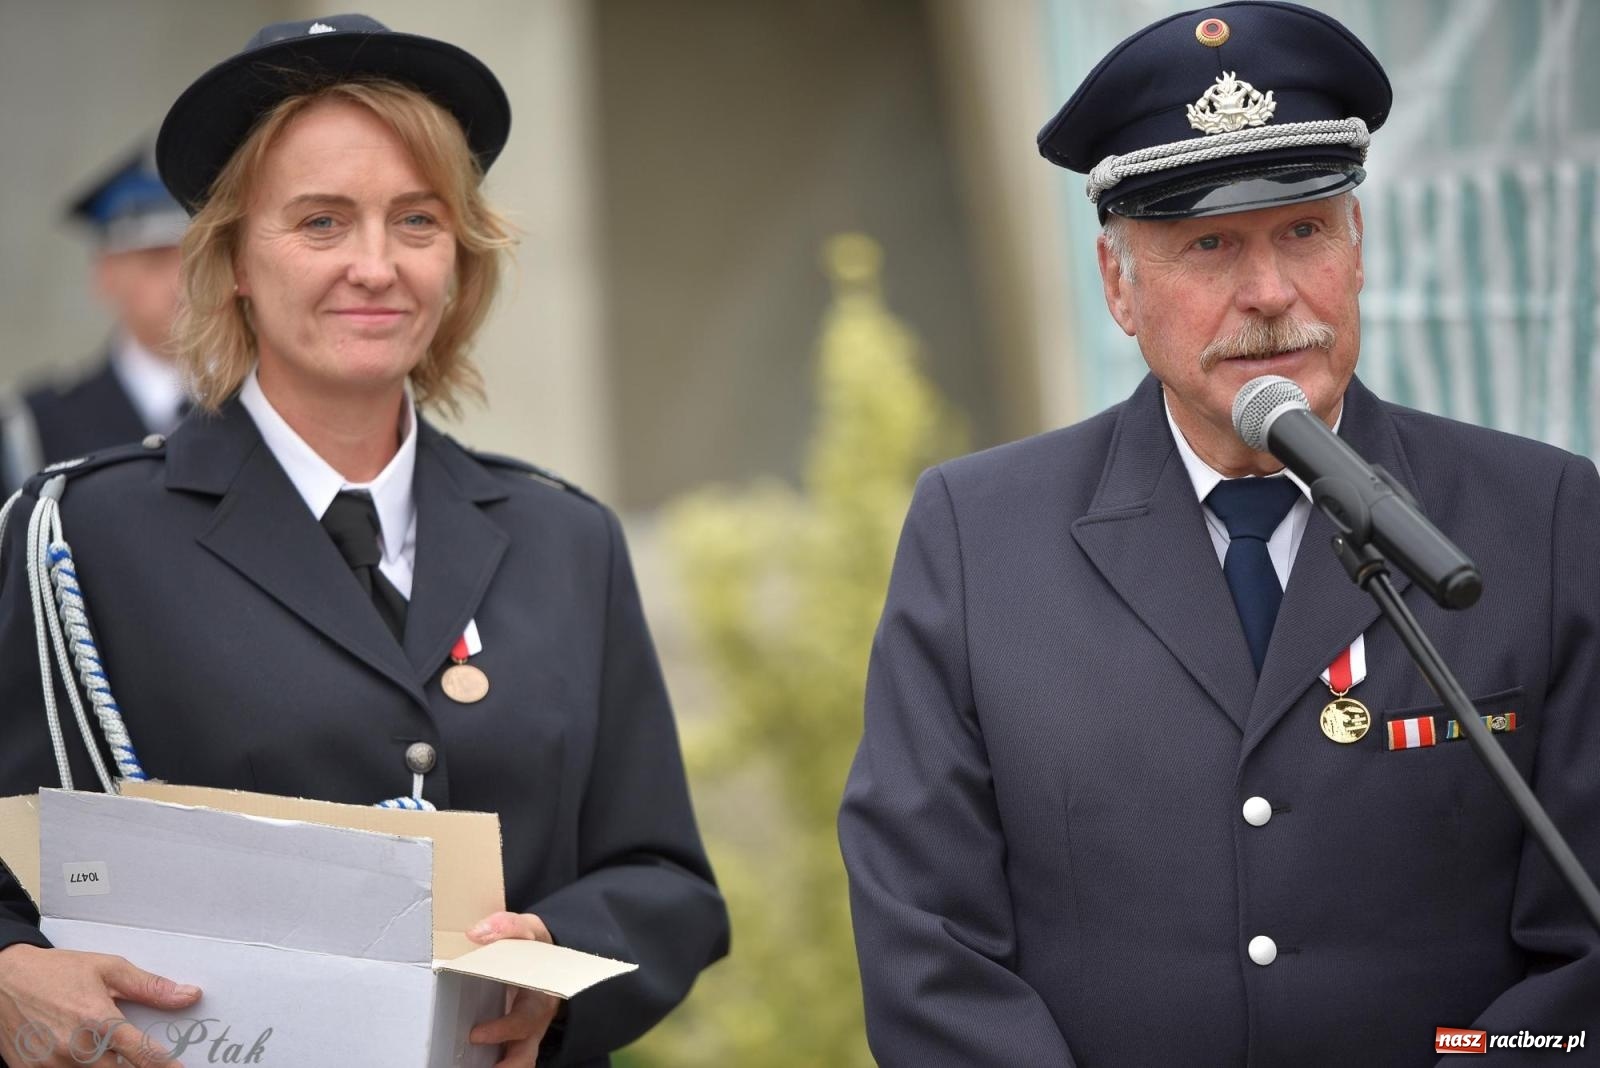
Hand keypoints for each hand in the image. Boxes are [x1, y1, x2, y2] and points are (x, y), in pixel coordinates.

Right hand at [0, 943, 200, 1066]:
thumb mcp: (107, 968)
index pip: (144, 1054)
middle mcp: (76, 1049)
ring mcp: (52, 1066)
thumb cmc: (55, 972)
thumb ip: (150, 987)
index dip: (166, 1066)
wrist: (2, 980)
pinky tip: (87, 1061)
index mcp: (98, 1020)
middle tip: (145, 1062)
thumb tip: (189, 995)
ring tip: (114, 1057)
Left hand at [466, 912, 561, 1067]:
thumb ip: (507, 927)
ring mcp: (525, 1035)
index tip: (475, 1035)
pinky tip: (468, 1064)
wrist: (549, 961)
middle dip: (508, 1065)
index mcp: (540, 996)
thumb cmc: (537, 948)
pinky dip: (494, 1064)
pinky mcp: (514, 1041)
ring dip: (504, 1067)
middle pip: (526, 1054)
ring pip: (521, 1061)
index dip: (503, 1030)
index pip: (525, 1020)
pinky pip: (508, 1059)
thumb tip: (475, 933)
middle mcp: (535, 1022)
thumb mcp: (529, 930)